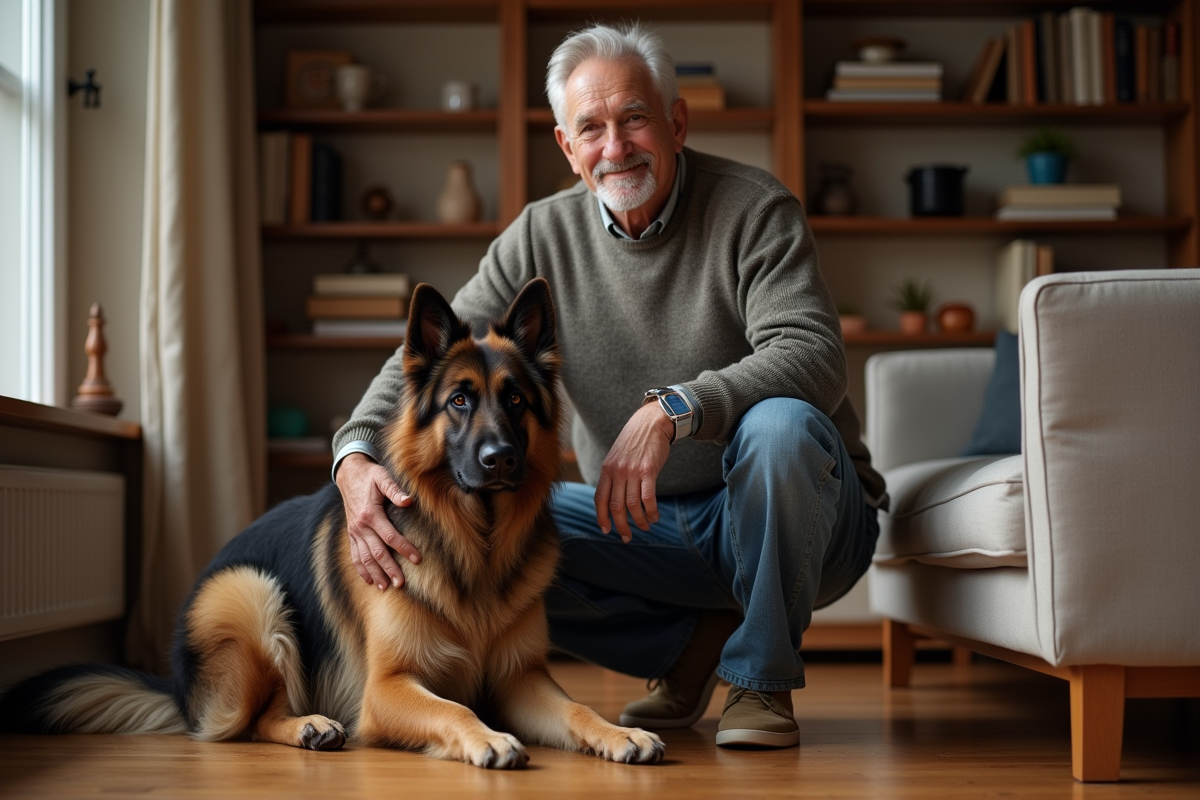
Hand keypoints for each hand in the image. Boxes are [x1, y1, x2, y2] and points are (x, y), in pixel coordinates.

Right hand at [335, 453, 418, 589]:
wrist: (349, 474)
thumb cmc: (370, 476)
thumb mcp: (382, 477)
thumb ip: (395, 489)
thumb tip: (409, 500)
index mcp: (370, 514)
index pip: (390, 536)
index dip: (404, 548)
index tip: (418, 559)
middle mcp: (360, 526)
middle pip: (377, 553)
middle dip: (389, 569)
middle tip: (401, 584)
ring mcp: (354, 532)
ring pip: (364, 558)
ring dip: (375, 574)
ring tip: (386, 587)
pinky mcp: (351, 534)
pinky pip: (354, 555)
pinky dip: (361, 569)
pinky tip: (369, 581)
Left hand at [593, 402, 673, 541]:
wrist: (652, 422)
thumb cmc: (636, 440)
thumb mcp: (617, 455)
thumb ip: (613, 474)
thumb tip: (613, 497)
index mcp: (607, 469)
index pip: (599, 499)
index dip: (601, 517)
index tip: (606, 530)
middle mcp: (617, 471)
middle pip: (615, 507)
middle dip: (621, 526)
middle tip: (627, 537)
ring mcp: (632, 471)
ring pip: (632, 506)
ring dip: (639, 521)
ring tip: (645, 527)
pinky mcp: (648, 471)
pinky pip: (648, 498)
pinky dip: (651, 512)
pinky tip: (655, 517)